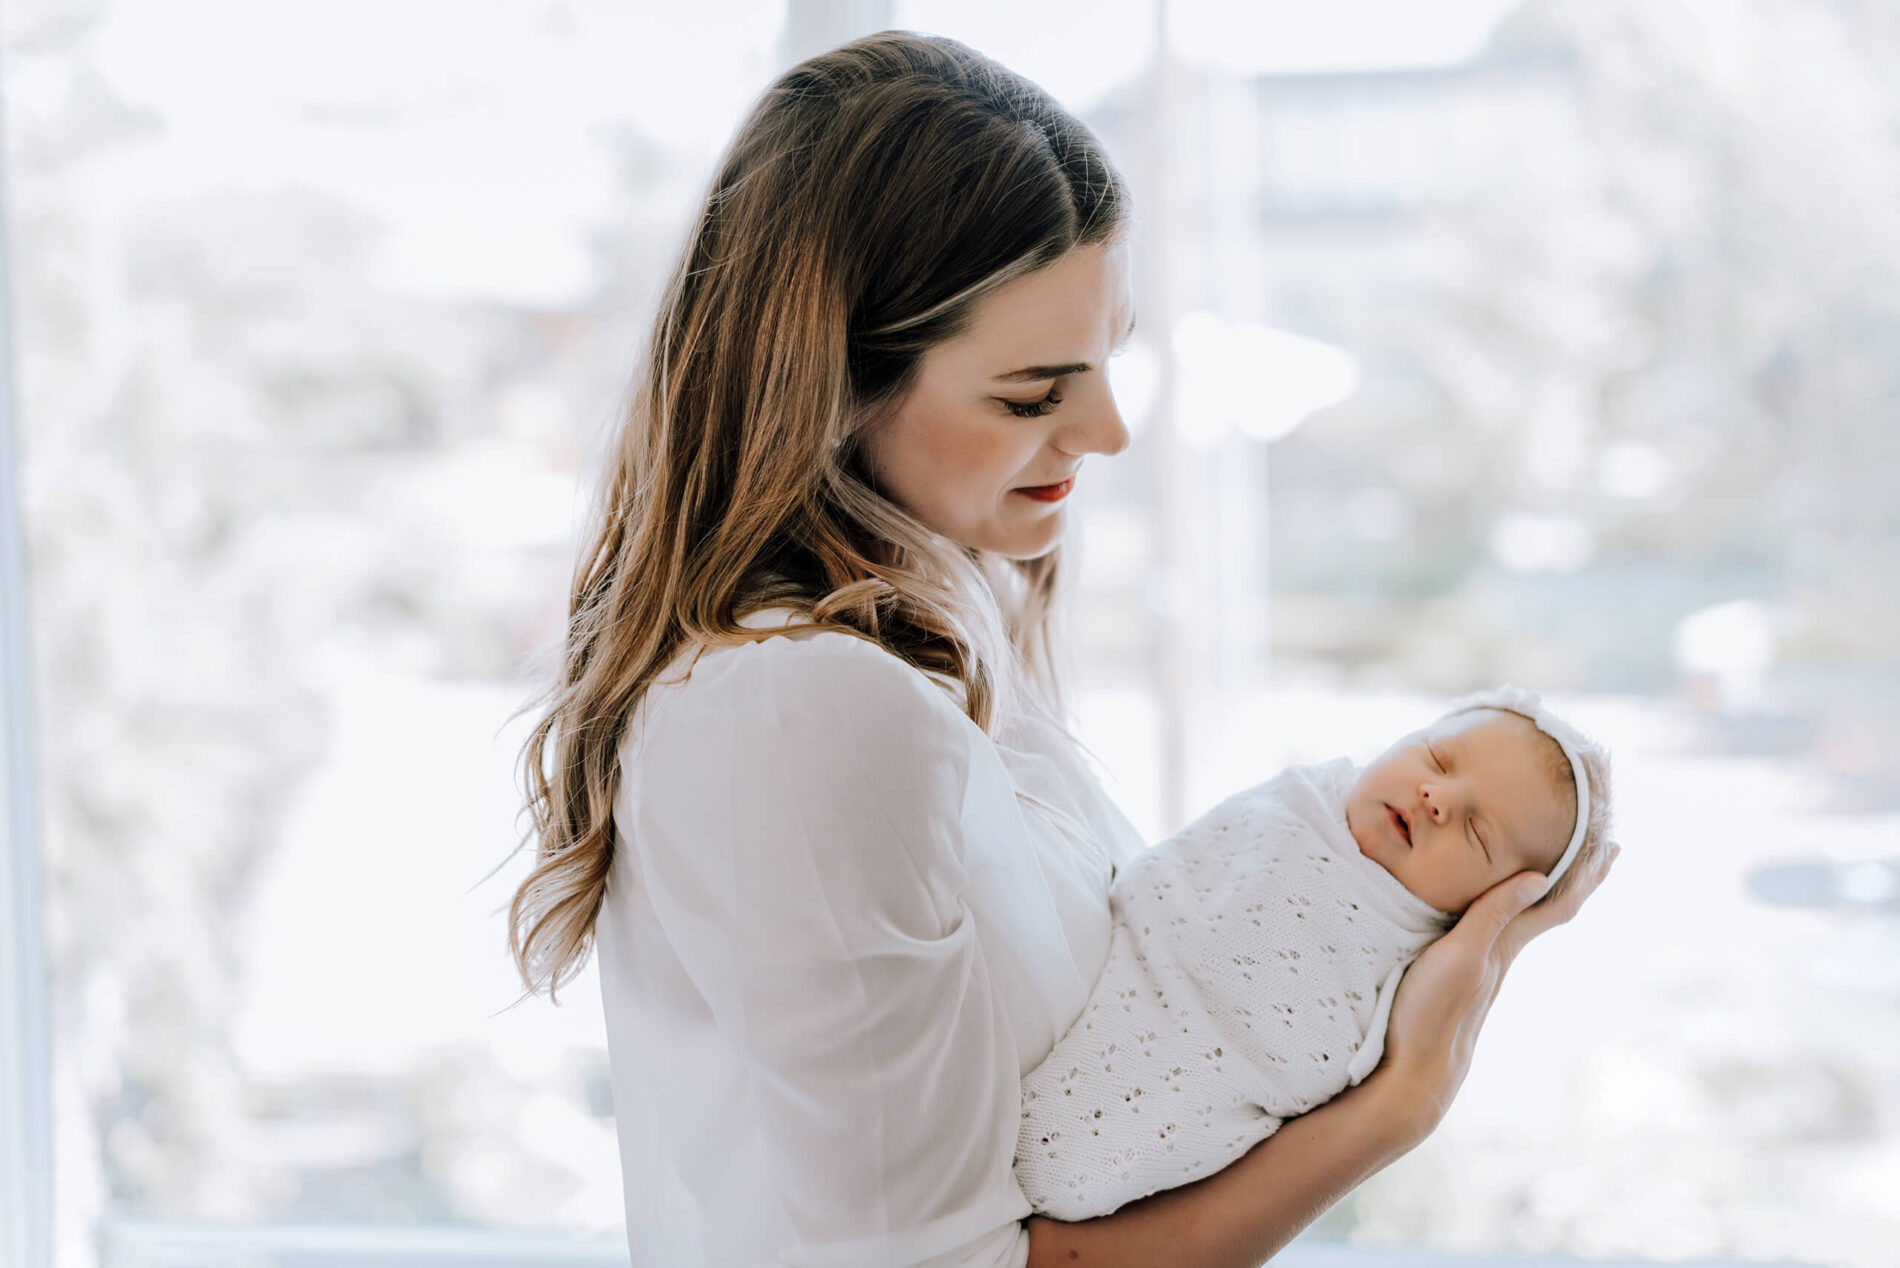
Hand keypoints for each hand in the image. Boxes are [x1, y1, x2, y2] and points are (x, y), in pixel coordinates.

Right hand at [1374, 841, 1620, 1133]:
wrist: (1415, 1072)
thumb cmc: (1434, 1012)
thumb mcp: (1461, 955)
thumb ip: (1493, 915)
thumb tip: (1540, 876)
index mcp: (1506, 945)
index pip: (1557, 903)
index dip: (1585, 874)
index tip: (1611, 847)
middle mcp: (1502, 954)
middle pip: (1548, 910)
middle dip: (1574, 879)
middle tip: (1600, 852)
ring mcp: (1482, 970)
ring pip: (1524, 920)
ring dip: (1542, 893)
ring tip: (1550, 871)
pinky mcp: (1460, 979)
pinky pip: (1498, 931)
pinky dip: (1508, 909)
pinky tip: (1493, 914)